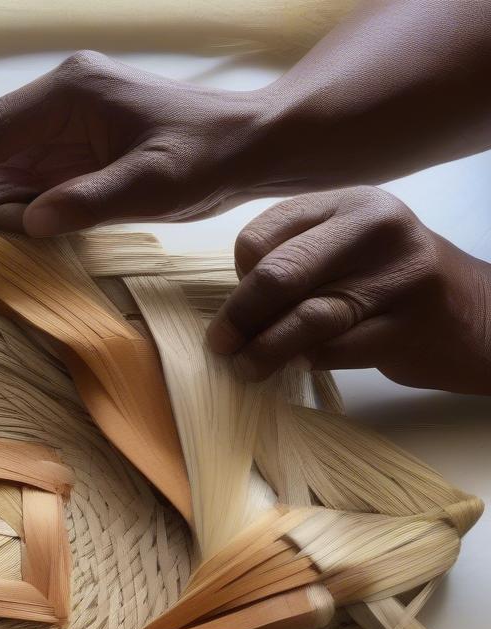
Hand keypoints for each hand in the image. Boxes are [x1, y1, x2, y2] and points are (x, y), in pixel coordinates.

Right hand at [0, 50, 268, 234]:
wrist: (248, 146)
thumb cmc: (206, 158)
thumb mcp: (153, 184)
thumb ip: (90, 200)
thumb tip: (29, 221)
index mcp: (71, 92)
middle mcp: (62, 99)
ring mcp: (68, 122)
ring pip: (3, 159)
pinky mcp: (78, 146)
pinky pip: (27, 173)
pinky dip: (1, 198)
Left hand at [207, 187, 490, 394]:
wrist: (479, 315)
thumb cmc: (392, 283)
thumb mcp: (349, 248)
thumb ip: (297, 257)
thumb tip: (232, 301)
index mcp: (350, 203)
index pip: (264, 235)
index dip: (239, 276)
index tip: (240, 303)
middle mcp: (375, 230)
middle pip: (279, 275)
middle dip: (238, 317)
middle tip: (220, 345)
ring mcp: (396, 279)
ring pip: (304, 318)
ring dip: (262, 351)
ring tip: (245, 368)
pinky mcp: (406, 329)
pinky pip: (332, 352)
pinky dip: (302, 363)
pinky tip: (294, 367)